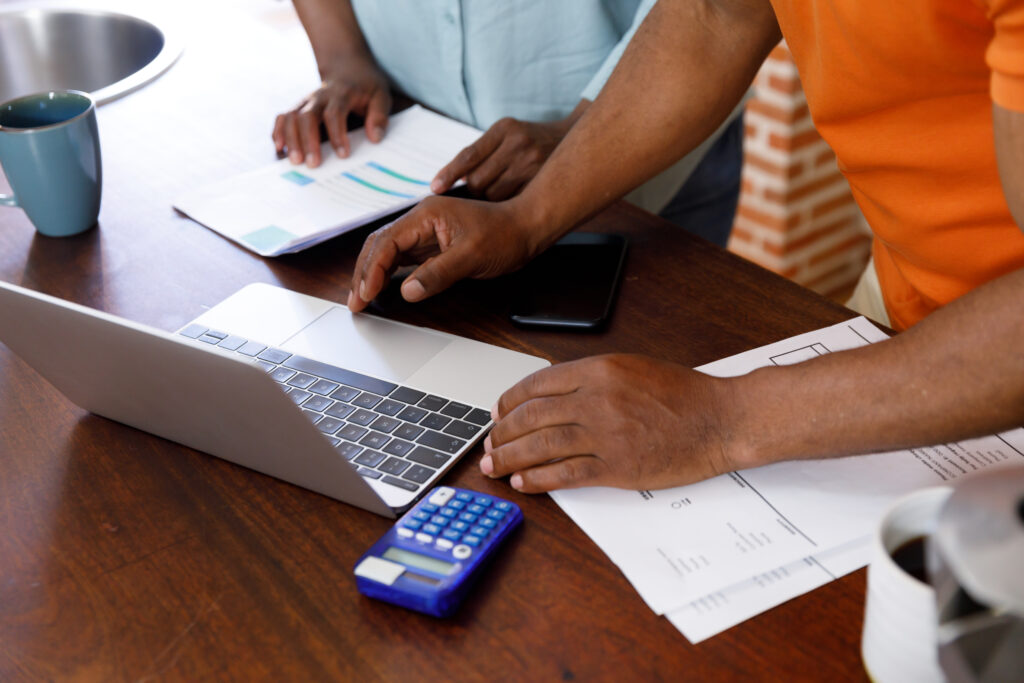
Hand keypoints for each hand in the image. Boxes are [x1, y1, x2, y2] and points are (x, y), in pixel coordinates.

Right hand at [272, 58, 390, 167]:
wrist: (347, 66)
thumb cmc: (365, 86)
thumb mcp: (381, 95)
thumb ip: (379, 115)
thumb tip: (375, 138)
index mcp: (341, 94)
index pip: (335, 114)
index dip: (337, 135)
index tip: (343, 155)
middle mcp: (319, 97)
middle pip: (307, 116)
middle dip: (308, 141)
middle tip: (313, 164)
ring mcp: (306, 101)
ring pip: (291, 117)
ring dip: (291, 139)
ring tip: (295, 161)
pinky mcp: (298, 107)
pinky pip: (282, 117)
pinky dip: (278, 132)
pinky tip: (280, 148)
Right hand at [347, 195, 551, 311]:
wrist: (525, 228)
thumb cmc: (504, 235)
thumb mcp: (471, 257)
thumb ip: (437, 274)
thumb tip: (408, 291)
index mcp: (426, 215)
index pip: (387, 242)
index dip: (373, 269)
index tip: (366, 293)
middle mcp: (421, 220)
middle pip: (379, 244)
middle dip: (364, 273)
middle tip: (355, 301)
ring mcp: (425, 231)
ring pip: (387, 251)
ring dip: (373, 274)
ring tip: (361, 298)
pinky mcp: (432, 243)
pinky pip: (402, 257)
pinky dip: (388, 273)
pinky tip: (382, 287)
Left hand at [430, 114, 578, 199]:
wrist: (569, 140)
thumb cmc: (526, 141)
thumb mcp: (505, 134)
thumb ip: (481, 153)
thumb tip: (448, 182)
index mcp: (504, 128)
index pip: (469, 155)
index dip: (449, 174)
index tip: (434, 188)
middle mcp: (519, 144)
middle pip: (479, 180)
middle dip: (472, 190)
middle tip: (477, 191)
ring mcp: (533, 164)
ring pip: (493, 195)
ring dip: (488, 200)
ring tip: (497, 193)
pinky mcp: (541, 181)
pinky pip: (511, 202)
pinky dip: (504, 206)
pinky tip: (508, 204)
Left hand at [479, 354, 743, 492]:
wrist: (720, 418)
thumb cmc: (683, 394)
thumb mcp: (632, 368)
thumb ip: (592, 379)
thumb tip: (552, 395)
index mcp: (599, 370)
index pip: (537, 385)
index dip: (510, 402)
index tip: (498, 414)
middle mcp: (597, 399)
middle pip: (532, 416)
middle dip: (502, 433)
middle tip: (488, 445)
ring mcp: (606, 434)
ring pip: (542, 446)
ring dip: (511, 458)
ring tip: (494, 466)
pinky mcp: (617, 466)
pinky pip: (567, 474)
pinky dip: (539, 479)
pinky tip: (524, 483)